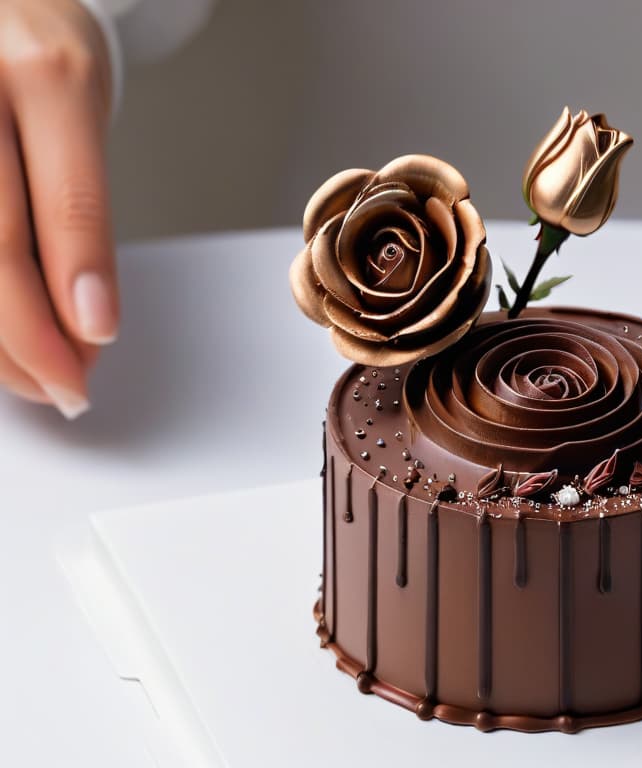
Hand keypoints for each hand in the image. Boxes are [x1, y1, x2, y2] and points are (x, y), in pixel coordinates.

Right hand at [0, 0, 116, 418]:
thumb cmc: (32, 54)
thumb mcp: (77, 112)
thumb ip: (75, 208)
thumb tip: (83, 323)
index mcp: (43, 71)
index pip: (64, 196)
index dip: (78, 278)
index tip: (96, 341)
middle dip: (26, 330)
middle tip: (64, 385)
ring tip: (27, 372)